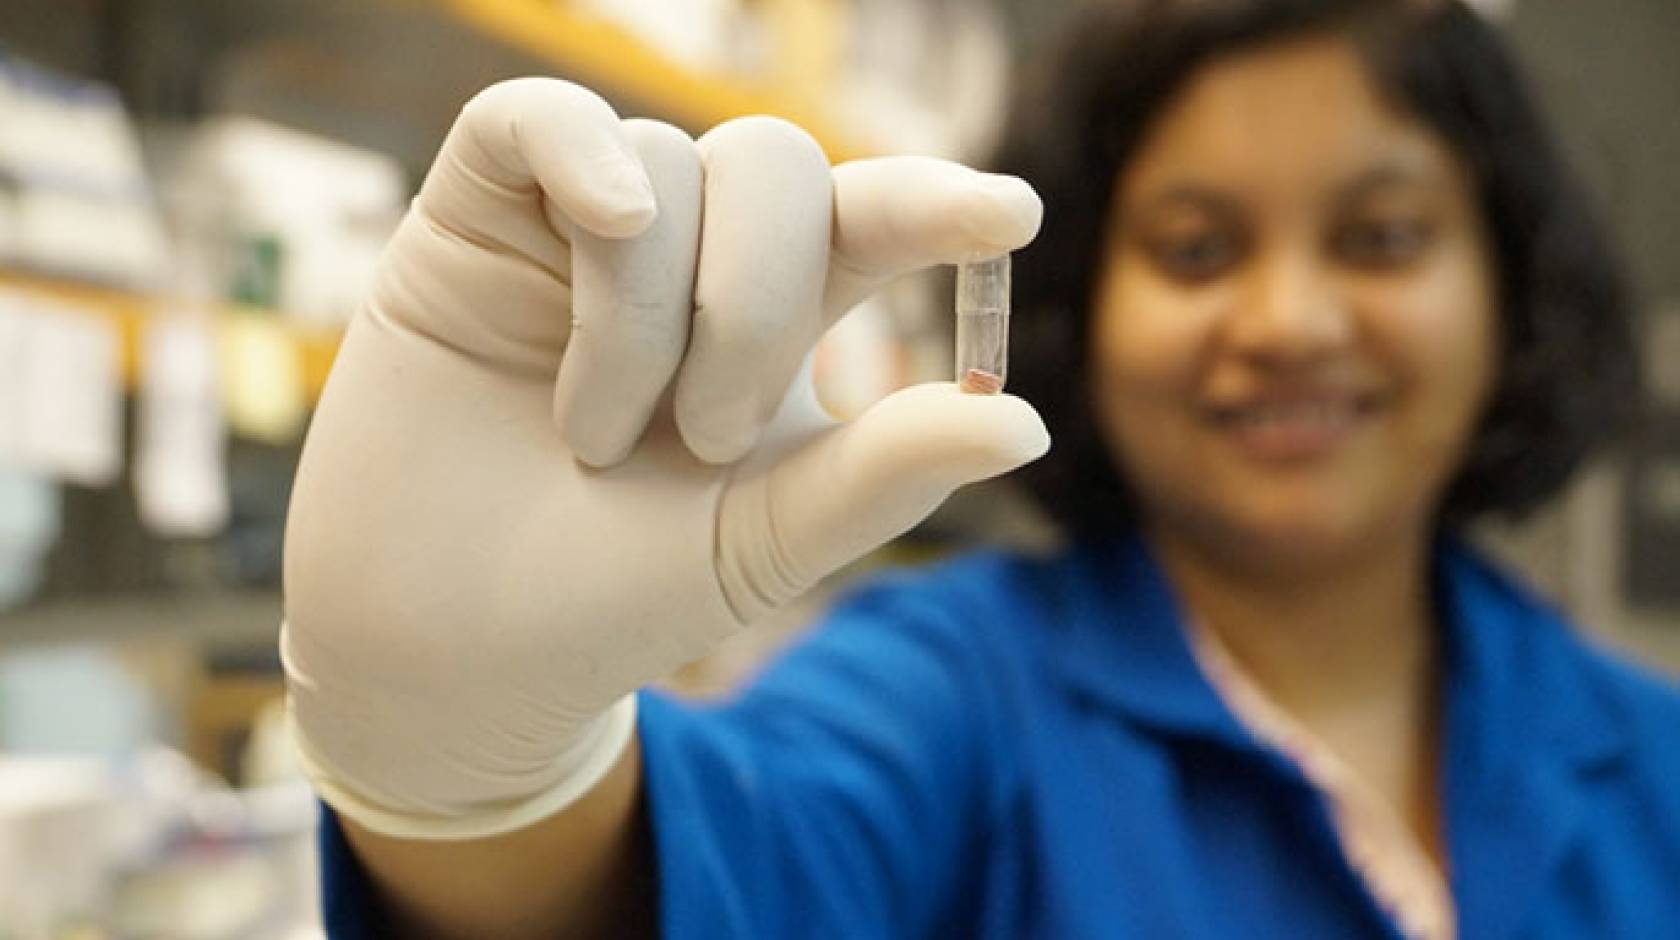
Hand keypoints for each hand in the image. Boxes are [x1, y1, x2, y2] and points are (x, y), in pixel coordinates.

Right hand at [280, 78, 1047, 839]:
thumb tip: (1028, 423)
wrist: (448, 652)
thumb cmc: (609, 600)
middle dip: (755, 297)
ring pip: (660, 162)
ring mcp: (576, 232)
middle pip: (772, 165)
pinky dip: (578, 150)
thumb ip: (883, 475)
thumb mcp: (761, 542)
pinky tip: (608, 221)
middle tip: (703, 438)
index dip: (936, 204)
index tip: (1012, 215)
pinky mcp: (470, 221)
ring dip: (644, 308)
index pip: (867, 220)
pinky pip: (533, 120)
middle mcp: (685, 259)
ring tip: (595, 434)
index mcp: (773, 321)